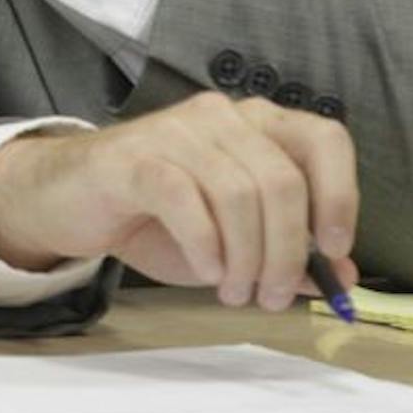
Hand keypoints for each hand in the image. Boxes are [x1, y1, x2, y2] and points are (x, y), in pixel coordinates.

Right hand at [0, 93, 358, 310]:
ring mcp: (176, 132)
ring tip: (234, 291)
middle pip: (282, 181)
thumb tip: (342, 279)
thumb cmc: (157, 216)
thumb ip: (288, 252)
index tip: (333, 252)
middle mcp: (221, 116)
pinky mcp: (134, 159)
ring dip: (245, 258)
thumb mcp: (232, 239)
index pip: (324, 140)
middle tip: (271, 295)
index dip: (340, 197)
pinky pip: (185, 200)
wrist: (69, 199)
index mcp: (256, 124)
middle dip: (286, 252)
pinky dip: (204, 246)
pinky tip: (203, 270)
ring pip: (238, 194)